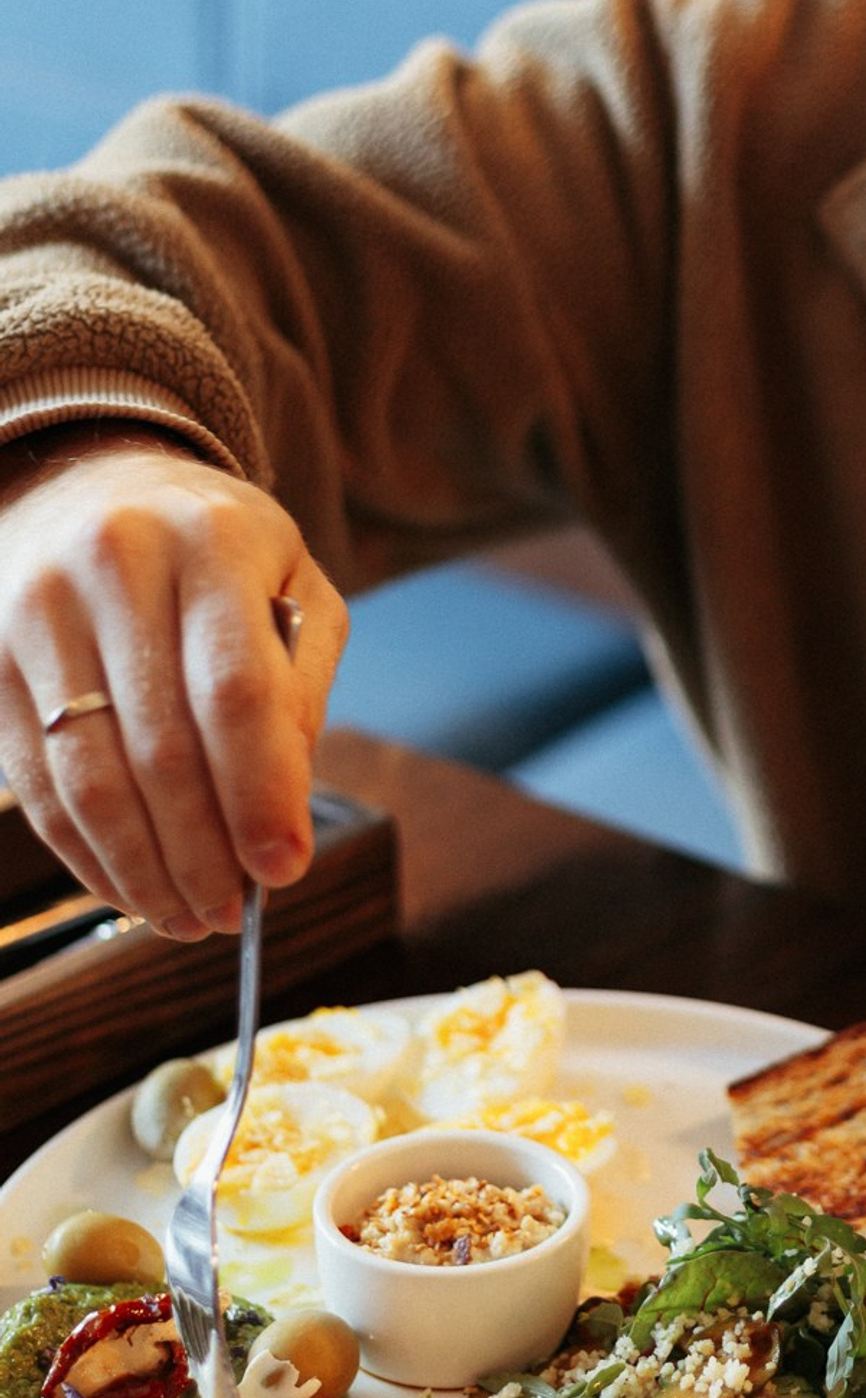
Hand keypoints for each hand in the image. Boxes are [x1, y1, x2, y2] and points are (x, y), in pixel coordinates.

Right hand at [0, 431, 346, 937]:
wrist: (95, 480)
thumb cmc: (216, 549)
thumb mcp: (294, 584)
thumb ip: (300, 686)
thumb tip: (280, 807)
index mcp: (212, 542)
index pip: (235, 689)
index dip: (259, 793)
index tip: (284, 867)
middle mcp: (114, 566)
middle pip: (158, 745)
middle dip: (202, 850)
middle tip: (233, 911)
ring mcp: (38, 610)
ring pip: (87, 775)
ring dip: (140, 868)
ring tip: (187, 916)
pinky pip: (34, 781)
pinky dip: (85, 852)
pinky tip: (129, 886)